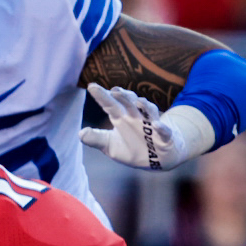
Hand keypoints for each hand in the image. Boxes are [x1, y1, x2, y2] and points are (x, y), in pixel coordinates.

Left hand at [79, 85, 212, 170]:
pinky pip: (164, 130)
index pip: (110, 104)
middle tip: (114, 91)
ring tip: (138, 101)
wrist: (156, 159)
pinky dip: (162, 127)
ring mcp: (151, 125)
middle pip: (130, 103)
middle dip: (124, 96)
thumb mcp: (110, 146)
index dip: (102, 96)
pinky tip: (157, 125)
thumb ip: (96, 139)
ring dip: (144, 106)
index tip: (91, 86)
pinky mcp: (164, 136)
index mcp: (121, 118)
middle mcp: (136, 117)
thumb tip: (81, 133)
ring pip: (148, 111)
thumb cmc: (132, 148)